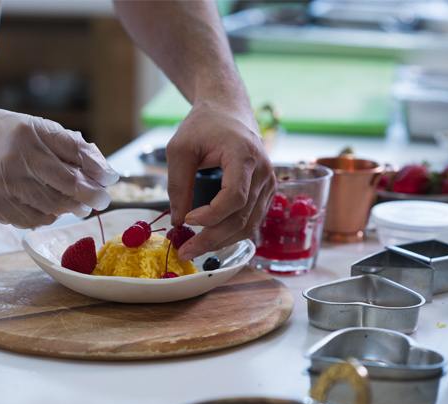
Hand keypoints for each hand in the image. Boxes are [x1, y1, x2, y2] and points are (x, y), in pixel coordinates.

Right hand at [0, 101, 118, 228]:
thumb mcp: (23, 125)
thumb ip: (59, 143)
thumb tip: (97, 166)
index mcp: (28, 131)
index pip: (75, 151)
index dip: (98, 167)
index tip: (110, 178)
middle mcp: (16, 157)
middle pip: (68, 183)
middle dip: (92, 194)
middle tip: (102, 199)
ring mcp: (3, 184)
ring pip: (53, 205)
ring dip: (71, 208)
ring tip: (79, 206)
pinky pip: (31, 219)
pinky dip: (46, 217)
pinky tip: (51, 211)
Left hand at [166, 99, 275, 261]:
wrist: (228, 110)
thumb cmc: (204, 124)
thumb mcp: (180, 148)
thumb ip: (177, 184)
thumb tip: (177, 221)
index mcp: (245, 155)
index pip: (235, 196)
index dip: (212, 214)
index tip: (188, 219)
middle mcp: (264, 171)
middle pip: (243, 216)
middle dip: (213, 238)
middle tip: (186, 250)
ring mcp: (269, 182)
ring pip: (250, 224)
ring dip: (222, 241)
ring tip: (194, 248)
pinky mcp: (266, 191)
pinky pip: (252, 220)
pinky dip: (232, 233)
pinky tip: (211, 238)